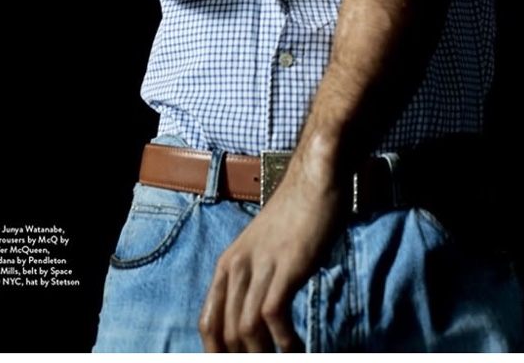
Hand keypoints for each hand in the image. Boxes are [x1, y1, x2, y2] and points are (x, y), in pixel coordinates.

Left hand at [198, 164, 347, 351]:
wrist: (315, 178)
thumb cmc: (296, 214)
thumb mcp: (264, 250)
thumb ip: (257, 279)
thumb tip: (258, 321)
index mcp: (228, 264)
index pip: (208, 323)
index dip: (216, 354)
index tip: (235, 362)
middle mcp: (237, 266)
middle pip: (226, 333)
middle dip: (243, 358)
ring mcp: (261, 265)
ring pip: (246, 329)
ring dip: (263, 355)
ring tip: (284, 360)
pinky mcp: (286, 265)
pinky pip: (273, 316)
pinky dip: (285, 342)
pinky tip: (297, 349)